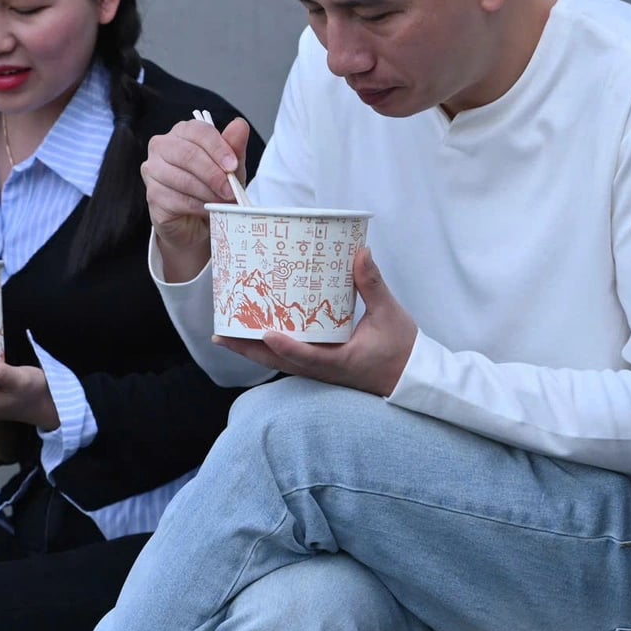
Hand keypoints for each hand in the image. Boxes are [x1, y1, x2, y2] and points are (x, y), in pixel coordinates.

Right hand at [142, 117, 251, 282]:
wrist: (199, 220)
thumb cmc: (213, 187)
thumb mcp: (230, 167)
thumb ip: (234, 146)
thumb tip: (240, 125)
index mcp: (183, 132)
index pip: (198, 131)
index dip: (218, 148)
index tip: (233, 165)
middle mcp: (162, 146)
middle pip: (187, 154)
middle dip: (213, 173)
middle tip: (230, 190)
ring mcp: (152, 171)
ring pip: (182, 178)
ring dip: (207, 192)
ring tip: (222, 202)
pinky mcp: (152, 195)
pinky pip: (177, 200)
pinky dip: (198, 206)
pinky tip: (208, 210)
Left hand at [215, 250, 417, 397]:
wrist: (411, 376)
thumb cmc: (401, 348)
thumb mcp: (390, 314)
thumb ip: (372, 284)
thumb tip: (361, 253)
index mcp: (341, 360)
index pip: (308, 356)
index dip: (285, 346)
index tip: (265, 333)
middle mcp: (324, 370)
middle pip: (279, 362)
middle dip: (248, 349)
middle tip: (220, 334)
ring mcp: (320, 370)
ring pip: (278, 362)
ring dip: (252, 350)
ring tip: (225, 333)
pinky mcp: (320, 367)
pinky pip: (288, 358)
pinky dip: (268, 348)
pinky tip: (254, 333)